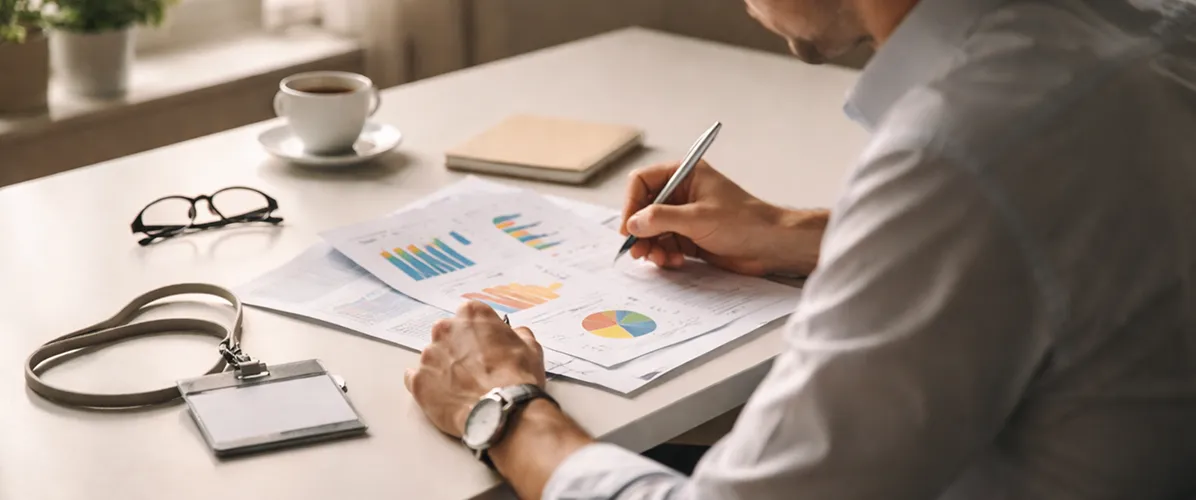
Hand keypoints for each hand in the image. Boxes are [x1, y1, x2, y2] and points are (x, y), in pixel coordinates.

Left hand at [405, 301, 546, 436]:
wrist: (502, 412)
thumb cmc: (517, 379)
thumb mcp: (530, 348)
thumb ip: (518, 334)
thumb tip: (516, 334)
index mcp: (472, 315)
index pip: (470, 316)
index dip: (479, 333)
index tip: (485, 345)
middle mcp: (445, 329)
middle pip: (447, 333)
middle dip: (458, 347)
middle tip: (474, 367)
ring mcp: (429, 356)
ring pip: (432, 357)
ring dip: (444, 368)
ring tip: (462, 387)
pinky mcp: (418, 382)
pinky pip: (415, 379)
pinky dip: (427, 385)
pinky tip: (442, 394)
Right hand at [621, 160, 827, 275]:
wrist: (771, 245)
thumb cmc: (743, 222)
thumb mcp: (698, 218)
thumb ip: (661, 218)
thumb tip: (632, 222)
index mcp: (684, 175)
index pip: (643, 182)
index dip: (631, 204)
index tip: (629, 227)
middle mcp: (682, 193)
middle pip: (644, 209)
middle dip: (640, 231)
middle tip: (638, 251)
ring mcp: (685, 216)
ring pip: (653, 230)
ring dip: (652, 246)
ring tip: (660, 259)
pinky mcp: (690, 237)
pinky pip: (666, 244)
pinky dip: (665, 255)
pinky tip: (675, 262)